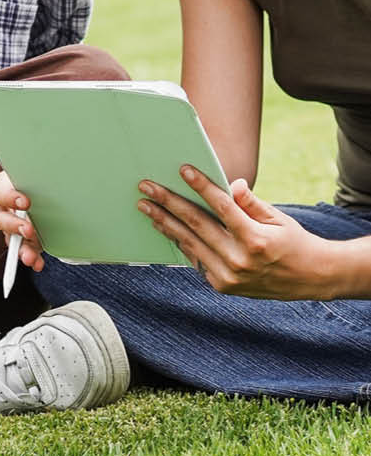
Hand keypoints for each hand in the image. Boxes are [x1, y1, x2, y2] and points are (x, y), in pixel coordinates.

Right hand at [0, 171, 44, 272]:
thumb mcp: (39, 173)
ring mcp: (12, 226)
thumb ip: (41, 176)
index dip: (10, 198)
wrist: (48, 186)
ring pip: (12, 239)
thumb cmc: (39, 176)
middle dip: (15, 226)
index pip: (0, 192)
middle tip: (28, 230)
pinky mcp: (24, 238)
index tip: (25, 202)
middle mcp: (4, 208)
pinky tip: (38, 263)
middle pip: (3, 219)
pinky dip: (32, 257)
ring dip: (21, 249)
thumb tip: (54, 170)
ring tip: (30, 257)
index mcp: (4, 188)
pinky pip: (24, 250)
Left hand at [138, 167, 338, 299]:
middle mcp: (239, 260)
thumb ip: (251, 203)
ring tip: (147, 208)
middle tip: (146, 188)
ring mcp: (228, 277)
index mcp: (256, 240)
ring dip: (165, 223)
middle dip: (168, 203)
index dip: (201, 186)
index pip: (222, 207)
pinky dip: (182, 242)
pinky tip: (166, 227)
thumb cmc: (294, 242)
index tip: (183, 169)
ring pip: (189, 244)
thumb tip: (231, 185)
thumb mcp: (279, 218)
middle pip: (196, 225)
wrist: (309, 279)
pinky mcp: (222, 286)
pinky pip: (196, 260)